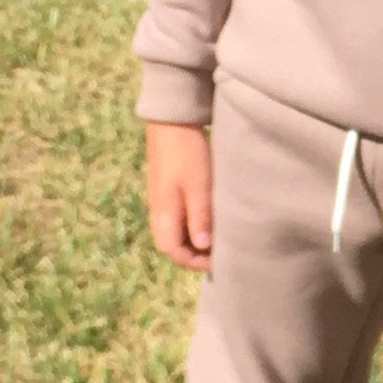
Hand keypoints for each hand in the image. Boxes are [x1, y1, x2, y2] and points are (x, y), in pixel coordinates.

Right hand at [146, 120, 213, 271]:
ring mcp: (163, 200)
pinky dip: (194, 224)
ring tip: (220, 237)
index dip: (194, 262)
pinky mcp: (169, 190)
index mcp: (164, 214)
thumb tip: (202, 247)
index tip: (218, 261)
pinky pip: (180, 217)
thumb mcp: (198, 186)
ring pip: (177, 231)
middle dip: (196, 254)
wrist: (173, 120)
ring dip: (196, 239)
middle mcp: (159, 211)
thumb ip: (200, 217)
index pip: (173, 252)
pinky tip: (212, 218)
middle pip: (173, 245)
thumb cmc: (187, 152)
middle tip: (222, 252)